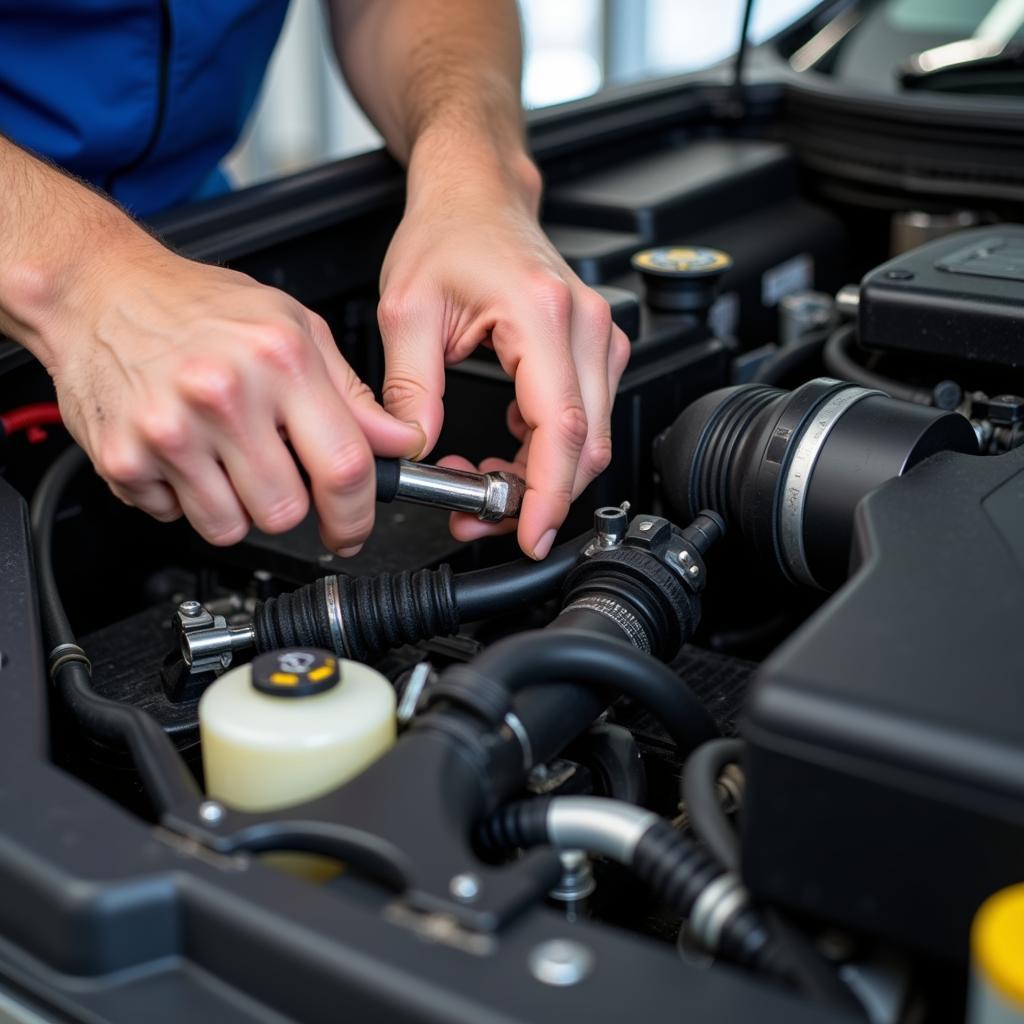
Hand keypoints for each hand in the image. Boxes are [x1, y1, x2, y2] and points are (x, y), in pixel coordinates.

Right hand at [44, 240, 423, 551]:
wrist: (96, 289)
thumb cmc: (196, 306)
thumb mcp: (294, 329)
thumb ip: (353, 395)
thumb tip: (401, 443)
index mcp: (279, 360)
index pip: (344, 468)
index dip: (357, 513)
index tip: (353, 526)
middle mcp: (224, 395)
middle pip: (286, 512)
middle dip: (289, 505)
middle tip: (273, 469)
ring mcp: (170, 431)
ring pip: (231, 528)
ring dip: (236, 508)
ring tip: (222, 455)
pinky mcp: (124, 460)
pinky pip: (176, 518)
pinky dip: (184, 499)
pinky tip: (182, 452)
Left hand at [377, 152, 629, 558]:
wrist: (477, 198)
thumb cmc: (447, 236)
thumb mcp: (407, 310)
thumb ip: (410, 387)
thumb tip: (416, 450)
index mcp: (542, 315)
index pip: (560, 427)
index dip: (547, 493)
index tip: (529, 533)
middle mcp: (584, 326)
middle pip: (584, 445)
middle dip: (536, 496)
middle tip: (478, 514)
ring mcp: (597, 337)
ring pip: (589, 439)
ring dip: (541, 476)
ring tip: (478, 477)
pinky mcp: (593, 349)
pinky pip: (585, 419)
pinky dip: (548, 450)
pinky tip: (505, 447)